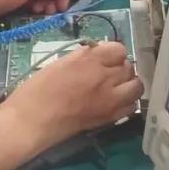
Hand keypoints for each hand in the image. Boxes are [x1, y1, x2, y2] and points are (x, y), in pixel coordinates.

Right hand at [2, 41, 142, 147]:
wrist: (33, 120)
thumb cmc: (37, 89)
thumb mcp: (61, 63)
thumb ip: (84, 57)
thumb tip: (97, 54)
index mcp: (89, 59)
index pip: (119, 49)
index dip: (112, 53)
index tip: (104, 58)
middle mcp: (104, 76)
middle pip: (128, 67)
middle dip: (120, 68)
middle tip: (108, 73)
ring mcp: (110, 98)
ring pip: (136, 86)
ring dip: (128, 84)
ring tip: (116, 87)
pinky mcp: (110, 117)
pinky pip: (131, 106)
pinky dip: (127, 102)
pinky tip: (115, 102)